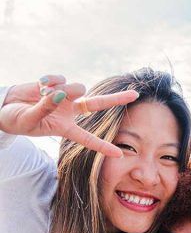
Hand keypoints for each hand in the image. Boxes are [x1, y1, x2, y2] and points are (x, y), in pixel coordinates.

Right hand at [1, 75, 138, 156]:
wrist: (4, 107)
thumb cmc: (17, 120)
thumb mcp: (30, 119)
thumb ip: (46, 108)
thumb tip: (59, 94)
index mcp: (65, 128)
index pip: (88, 139)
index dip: (103, 146)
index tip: (120, 154)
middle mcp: (69, 112)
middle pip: (97, 104)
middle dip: (116, 99)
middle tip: (135, 94)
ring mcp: (64, 97)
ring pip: (76, 88)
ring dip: (63, 90)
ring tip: (44, 93)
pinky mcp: (56, 84)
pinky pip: (60, 79)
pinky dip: (50, 80)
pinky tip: (39, 85)